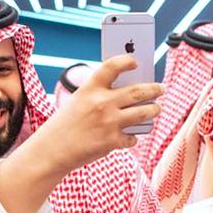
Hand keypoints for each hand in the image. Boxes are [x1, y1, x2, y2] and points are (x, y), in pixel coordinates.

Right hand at [0, 54, 162, 212]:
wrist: (52, 151)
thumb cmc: (64, 125)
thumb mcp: (78, 102)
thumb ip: (99, 96)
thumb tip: (129, 95)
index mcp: (90, 89)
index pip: (113, 66)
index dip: (127, 61)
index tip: (135, 62)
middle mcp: (102, 103)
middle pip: (139, 90)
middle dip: (154, 89)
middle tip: (161, 88)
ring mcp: (109, 122)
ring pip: (144, 112)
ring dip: (154, 110)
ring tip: (156, 109)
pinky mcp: (113, 141)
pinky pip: (132, 137)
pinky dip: (132, 137)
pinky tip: (128, 136)